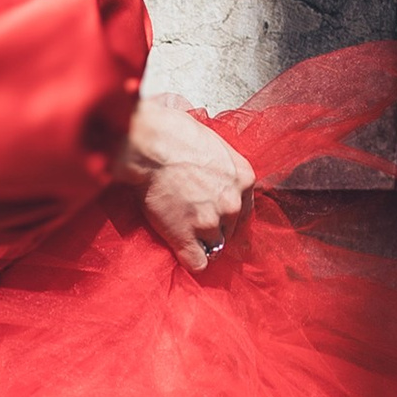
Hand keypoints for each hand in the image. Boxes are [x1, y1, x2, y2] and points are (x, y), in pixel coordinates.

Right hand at [114, 89, 254, 273]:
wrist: (150, 144)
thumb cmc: (174, 132)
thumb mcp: (212, 142)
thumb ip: (220, 164)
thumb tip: (210, 169)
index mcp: (244, 178)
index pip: (245, 209)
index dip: (227, 213)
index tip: (215, 214)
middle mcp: (232, 203)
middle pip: (231, 229)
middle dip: (214, 227)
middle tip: (192, 218)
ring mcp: (211, 222)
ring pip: (216, 247)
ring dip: (201, 243)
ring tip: (183, 232)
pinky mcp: (187, 237)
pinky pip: (198, 263)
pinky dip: (190, 260)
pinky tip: (181, 250)